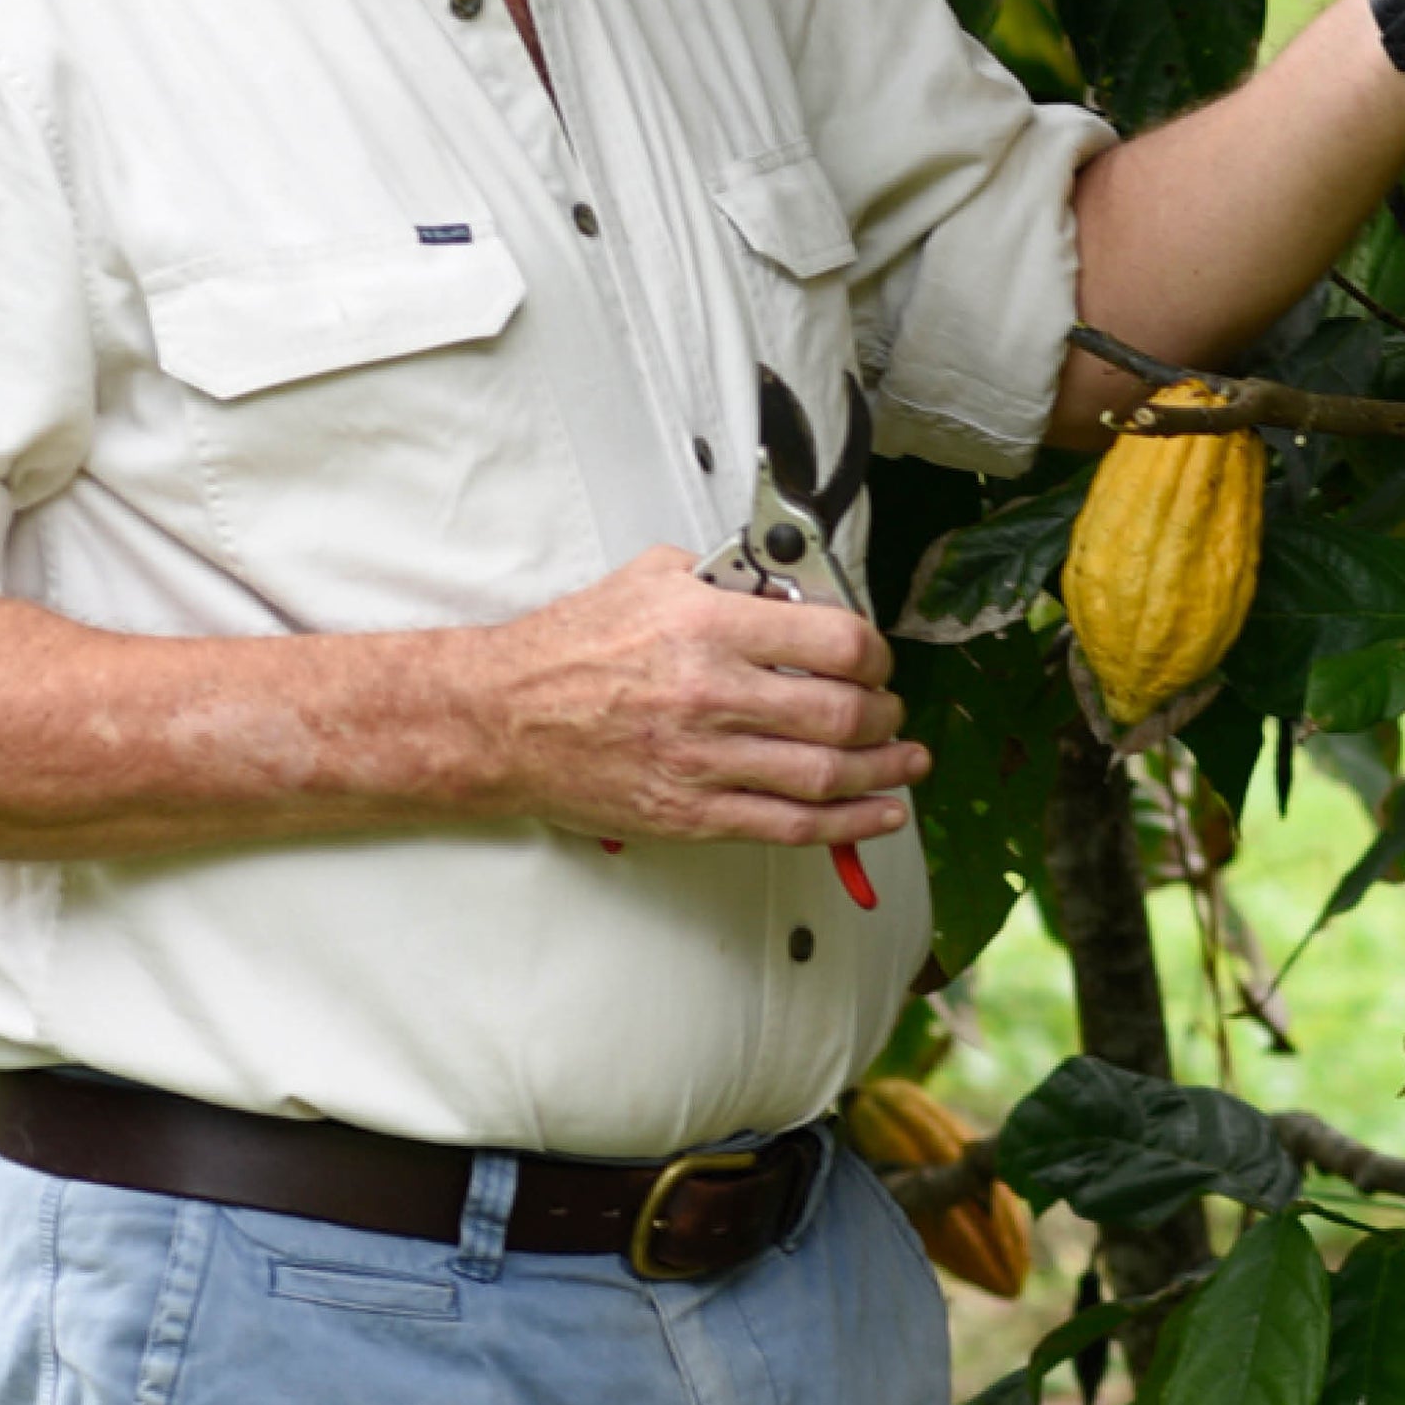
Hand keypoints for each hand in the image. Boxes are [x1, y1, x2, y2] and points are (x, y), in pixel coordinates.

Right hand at [465, 548, 923, 847]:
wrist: (499, 719)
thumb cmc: (564, 651)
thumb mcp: (645, 580)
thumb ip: (720, 579)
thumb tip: (780, 588)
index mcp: (705, 627)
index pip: (834, 642)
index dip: (874, 652)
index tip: (874, 658)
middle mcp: (711, 695)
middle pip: (842, 713)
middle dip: (885, 712)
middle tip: (890, 707)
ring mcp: (702, 762)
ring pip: (827, 775)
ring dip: (883, 770)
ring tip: (904, 759)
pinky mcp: (690, 813)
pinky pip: (789, 825)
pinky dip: (848, 824)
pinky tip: (878, 813)